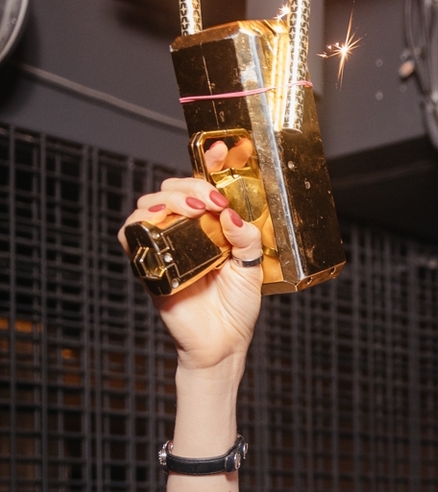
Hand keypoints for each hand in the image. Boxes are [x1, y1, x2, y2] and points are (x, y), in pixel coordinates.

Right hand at [118, 143, 262, 371]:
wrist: (222, 343)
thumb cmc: (236, 308)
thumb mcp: (252, 267)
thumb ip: (247, 238)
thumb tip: (232, 213)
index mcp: (210, 227)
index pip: (203, 186)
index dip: (209, 163)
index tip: (222, 148)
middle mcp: (185, 231)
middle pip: (173, 187)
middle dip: (191, 182)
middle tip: (212, 198)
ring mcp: (164, 245)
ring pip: (150, 203)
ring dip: (171, 197)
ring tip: (196, 208)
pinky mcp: (147, 264)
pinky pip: (130, 234)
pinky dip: (141, 222)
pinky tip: (163, 221)